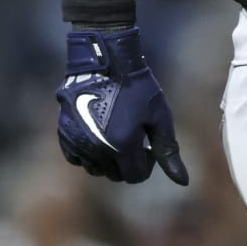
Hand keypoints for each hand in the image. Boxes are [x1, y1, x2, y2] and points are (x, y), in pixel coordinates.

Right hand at [57, 27, 189, 184]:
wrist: (105, 63)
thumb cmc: (138, 88)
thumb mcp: (160, 118)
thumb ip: (168, 150)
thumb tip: (183, 182)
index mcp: (122, 146)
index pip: (135, 177)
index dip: (146, 165)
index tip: (149, 147)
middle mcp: (96, 150)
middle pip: (115, 175)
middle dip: (128, 163)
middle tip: (135, 140)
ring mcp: (77, 143)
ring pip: (95, 168)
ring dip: (108, 160)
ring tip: (117, 135)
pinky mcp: (64, 135)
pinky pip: (76, 158)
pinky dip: (88, 153)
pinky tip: (99, 134)